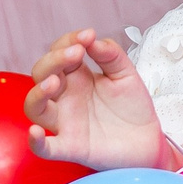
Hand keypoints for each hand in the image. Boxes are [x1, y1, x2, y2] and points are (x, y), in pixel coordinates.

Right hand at [24, 29, 168, 170]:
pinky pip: (46, 148)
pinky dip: (36, 142)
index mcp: (76, 77)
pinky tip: (35, 133)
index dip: (68, 41)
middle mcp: (64, 97)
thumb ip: (111, 55)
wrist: (148, 139)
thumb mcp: (126, 74)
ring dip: (38, 93)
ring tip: (54, 82)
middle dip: (54, 60)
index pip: (59, 53)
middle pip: (41, 75)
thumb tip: (93, 39)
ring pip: (34, 107)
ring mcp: (65, 122)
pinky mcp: (71, 146)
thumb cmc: (132, 106)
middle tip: (76, 53)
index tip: (88, 36)